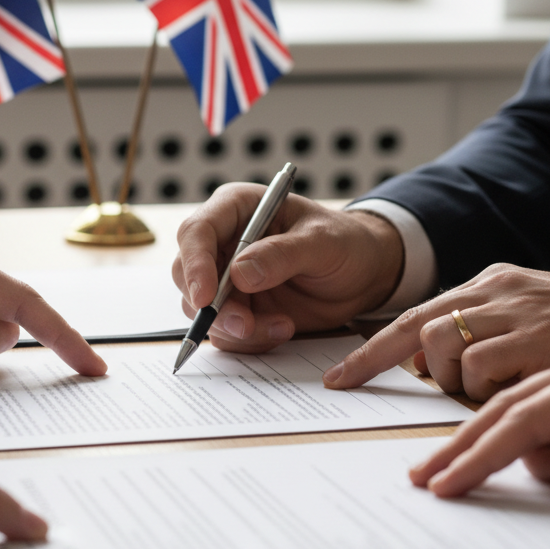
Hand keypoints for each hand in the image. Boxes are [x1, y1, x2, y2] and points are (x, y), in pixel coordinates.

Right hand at [172, 184, 403, 352]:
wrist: (361, 275)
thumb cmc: (345, 243)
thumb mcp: (323, 242)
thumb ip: (283, 254)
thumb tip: (240, 272)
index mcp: (237, 209)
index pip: (197, 232)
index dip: (195, 264)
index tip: (206, 298)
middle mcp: (223, 242)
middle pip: (187, 275)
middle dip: (212, 307)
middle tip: (245, 325)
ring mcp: (226, 278)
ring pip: (202, 310)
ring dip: (236, 328)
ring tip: (283, 325)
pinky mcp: (237, 308)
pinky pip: (224, 332)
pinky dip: (250, 339)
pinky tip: (283, 328)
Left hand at [322, 264, 549, 400]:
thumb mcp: (527, 320)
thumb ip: (477, 334)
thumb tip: (424, 362)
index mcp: (490, 284)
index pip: (414, 313)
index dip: (371, 350)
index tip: (338, 377)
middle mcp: (496, 290)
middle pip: (418, 327)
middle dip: (404, 365)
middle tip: (405, 387)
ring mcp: (516, 310)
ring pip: (444, 346)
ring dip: (455, 380)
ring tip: (489, 390)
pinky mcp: (538, 336)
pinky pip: (482, 366)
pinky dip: (484, 388)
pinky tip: (513, 390)